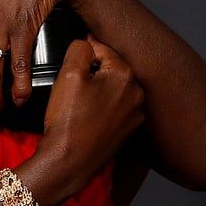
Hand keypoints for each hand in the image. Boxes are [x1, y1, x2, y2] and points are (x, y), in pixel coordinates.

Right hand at [35, 38, 144, 192]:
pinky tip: (85, 116)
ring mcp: (135, 113)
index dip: (80, 54)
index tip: (68, 65)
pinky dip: (100, 107)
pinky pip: (114, 107)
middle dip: (91, 72)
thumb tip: (86, 43)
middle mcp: (137, 93)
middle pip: (109, 68)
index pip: (101, 48)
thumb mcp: (68, 74)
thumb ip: (79, 49)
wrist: (70, 162)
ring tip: (76, 103)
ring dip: (96, 89)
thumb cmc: (68, 120)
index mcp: (126, 75)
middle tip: (71, 86)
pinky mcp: (128, 130)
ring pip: (112, 88)